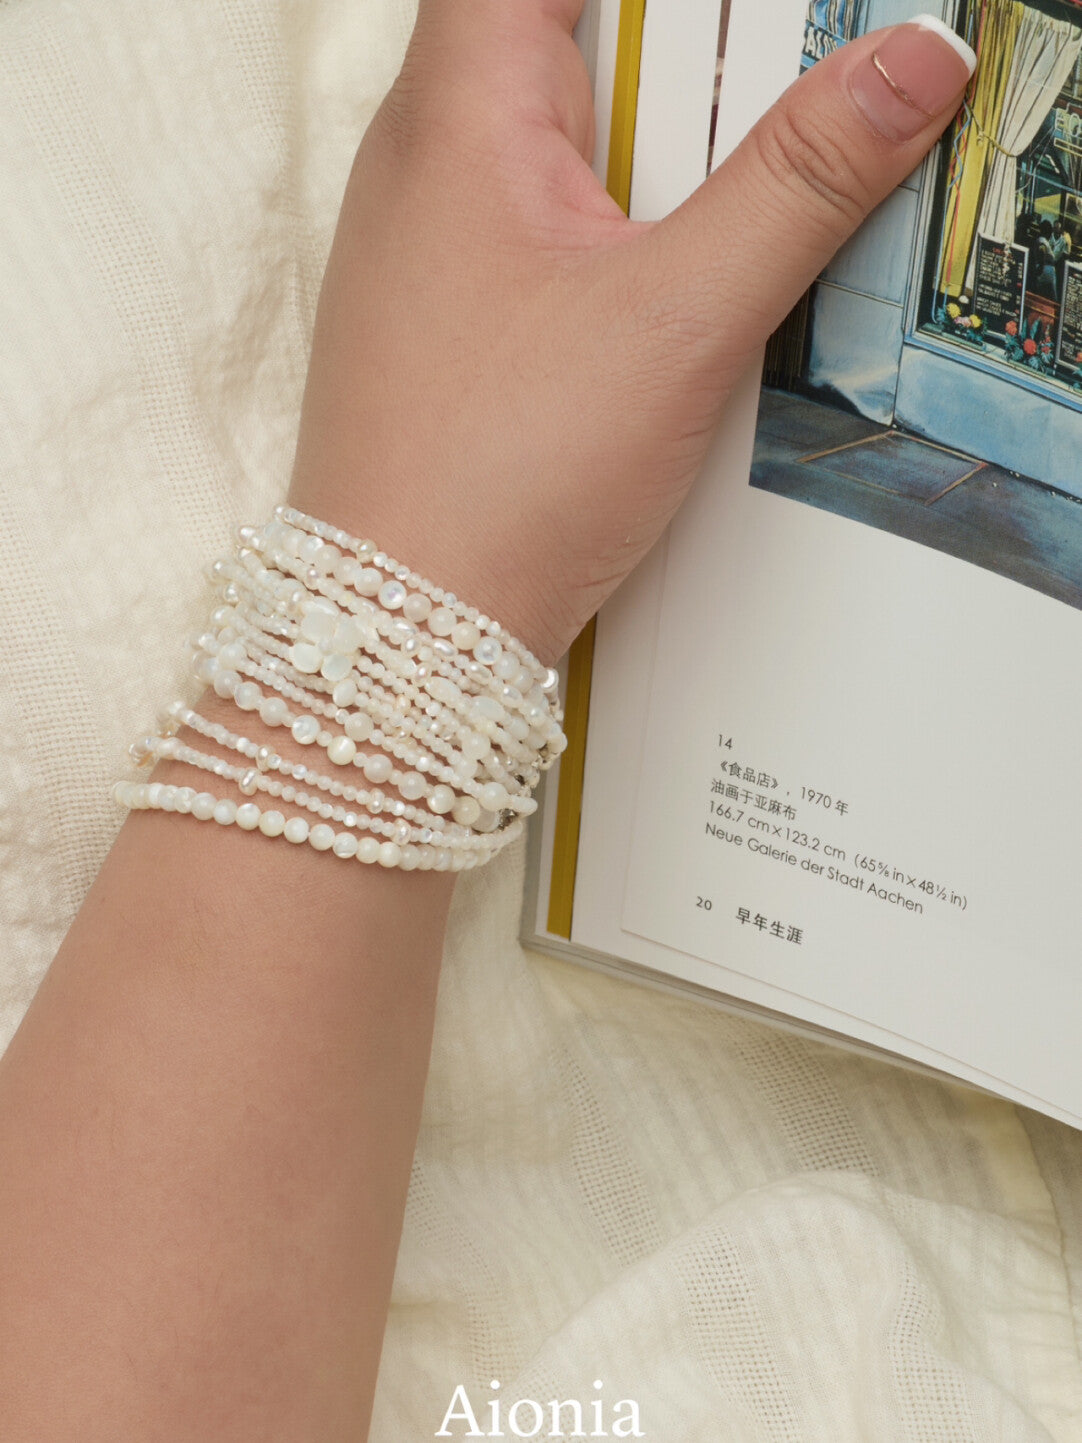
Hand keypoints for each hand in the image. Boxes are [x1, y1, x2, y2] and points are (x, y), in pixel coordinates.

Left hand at [288, 2, 974, 664]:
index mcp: (458, 114)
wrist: (404, 631)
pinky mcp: (457, 322)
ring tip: (743, 209)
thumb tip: (908, 63)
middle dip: (686, 73)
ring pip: (565, 145)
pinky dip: (622, 238)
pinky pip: (550, 233)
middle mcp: (426, 163)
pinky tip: (675, 297)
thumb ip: (798, 182)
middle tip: (783, 109)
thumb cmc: (495, 478)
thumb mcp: (678, 319)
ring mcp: (433, 247)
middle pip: (569, 43)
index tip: (740, 27)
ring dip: (662, 162)